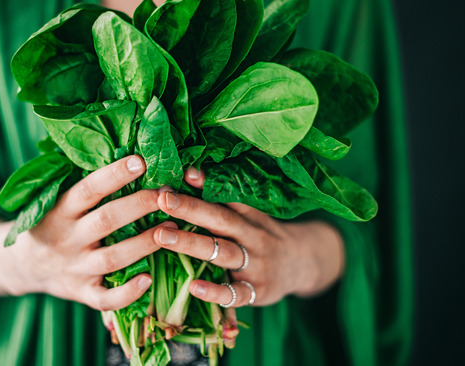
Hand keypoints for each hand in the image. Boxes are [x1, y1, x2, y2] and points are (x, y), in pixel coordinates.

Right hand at [0, 155, 173, 311]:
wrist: (21, 265)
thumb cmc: (52, 223)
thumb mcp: (58, 200)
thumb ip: (88, 185)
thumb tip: (128, 147)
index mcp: (60, 210)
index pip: (88, 189)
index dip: (114, 174)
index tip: (141, 160)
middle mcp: (67, 238)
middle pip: (106, 220)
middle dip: (139, 205)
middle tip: (168, 193)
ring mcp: (75, 268)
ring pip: (113, 258)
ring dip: (145, 244)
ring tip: (173, 229)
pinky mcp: (81, 293)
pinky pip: (105, 299)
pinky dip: (127, 292)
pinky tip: (149, 279)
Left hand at [152, 168, 344, 307]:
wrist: (303, 264)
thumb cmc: (262, 235)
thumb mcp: (249, 215)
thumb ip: (221, 198)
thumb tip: (188, 172)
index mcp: (249, 215)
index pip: (226, 197)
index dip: (205, 184)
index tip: (181, 173)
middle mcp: (253, 236)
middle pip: (221, 220)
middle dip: (191, 209)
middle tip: (162, 199)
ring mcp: (256, 265)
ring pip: (223, 253)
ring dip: (192, 244)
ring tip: (162, 236)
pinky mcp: (257, 292)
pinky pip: (235, 293)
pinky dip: (215, 291)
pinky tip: (193, 287)